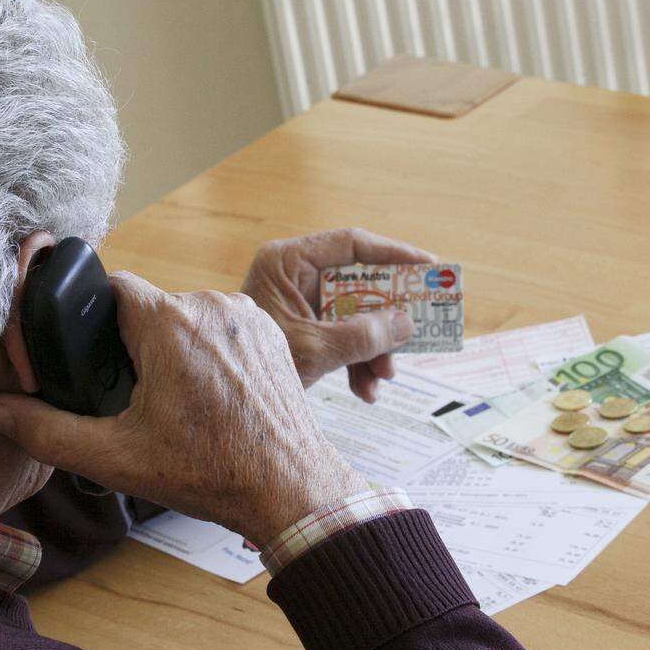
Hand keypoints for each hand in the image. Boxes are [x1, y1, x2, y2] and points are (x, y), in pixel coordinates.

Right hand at [0, 272, 367, 543]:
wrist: (288, 487)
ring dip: (175, 347)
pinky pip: (222, 325)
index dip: (93, 320)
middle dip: (136, 345)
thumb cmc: (209, 472)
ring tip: (178, 403)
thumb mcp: (115, 458)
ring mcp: (245, 314)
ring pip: (187, 316)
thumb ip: (47, 431)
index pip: (111, 288)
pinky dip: (211, 351)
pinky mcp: (269, 330)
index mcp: (168, 323)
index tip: (94, 356)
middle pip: (150, 308)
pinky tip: (211, 395)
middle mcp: (209, 304)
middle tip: (138, 398)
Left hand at [241, 228, 436, 402]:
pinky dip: (355, 362)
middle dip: (384, 318)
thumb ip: (363, 336)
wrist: (220, 404)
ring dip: (373, 349)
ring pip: (353, 315)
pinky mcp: (301, 328)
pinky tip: (365, 391)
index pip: (350, 244)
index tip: (429, 266)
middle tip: (417, 331)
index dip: (392, 253)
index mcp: (286, 262)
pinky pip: (339, 337)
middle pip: (357, 284)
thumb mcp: (315, 351)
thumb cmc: (253, 368)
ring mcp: (297, 303)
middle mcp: (293, 276)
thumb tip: (407, 324)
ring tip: (383, 379)